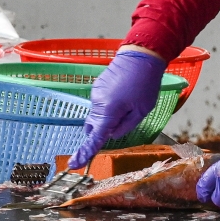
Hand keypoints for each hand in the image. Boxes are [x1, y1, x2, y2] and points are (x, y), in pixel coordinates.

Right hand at [67, 47, 166, 167]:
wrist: (141, 55)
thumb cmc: (145, 84)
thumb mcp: (142, 111)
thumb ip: (125, 126)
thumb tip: (111, 134)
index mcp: (108, 112)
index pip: (94, 137)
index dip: (85, 152)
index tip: (74, 164)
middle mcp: (97, 103)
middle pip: (94, 126)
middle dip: (104, 129)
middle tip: (125, 118)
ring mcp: (96, 94)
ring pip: (98, 114)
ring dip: (109, 115)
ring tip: (130, 101)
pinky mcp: (97, 87)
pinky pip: (100, 103)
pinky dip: (109, 105)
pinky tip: (124, 94)